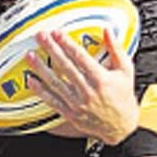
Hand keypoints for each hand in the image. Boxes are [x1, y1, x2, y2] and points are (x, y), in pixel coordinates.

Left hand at [24, 28, 138, 145]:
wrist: (121, 127)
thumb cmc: (123, 96)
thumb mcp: (126, 70)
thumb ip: (116, 49)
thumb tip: (107, 29)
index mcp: (101, 79)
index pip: (80, 58)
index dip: (67, 44)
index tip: (57, 33)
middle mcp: (88, 92)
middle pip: (66, 67)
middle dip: (51, 50)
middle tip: (40, 37)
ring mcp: (78, 104)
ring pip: (56, 83)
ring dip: (41, 68)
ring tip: (30, 55)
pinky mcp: (71, 114)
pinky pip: (53, 101)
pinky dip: (41, 91)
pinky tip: (31, 80)